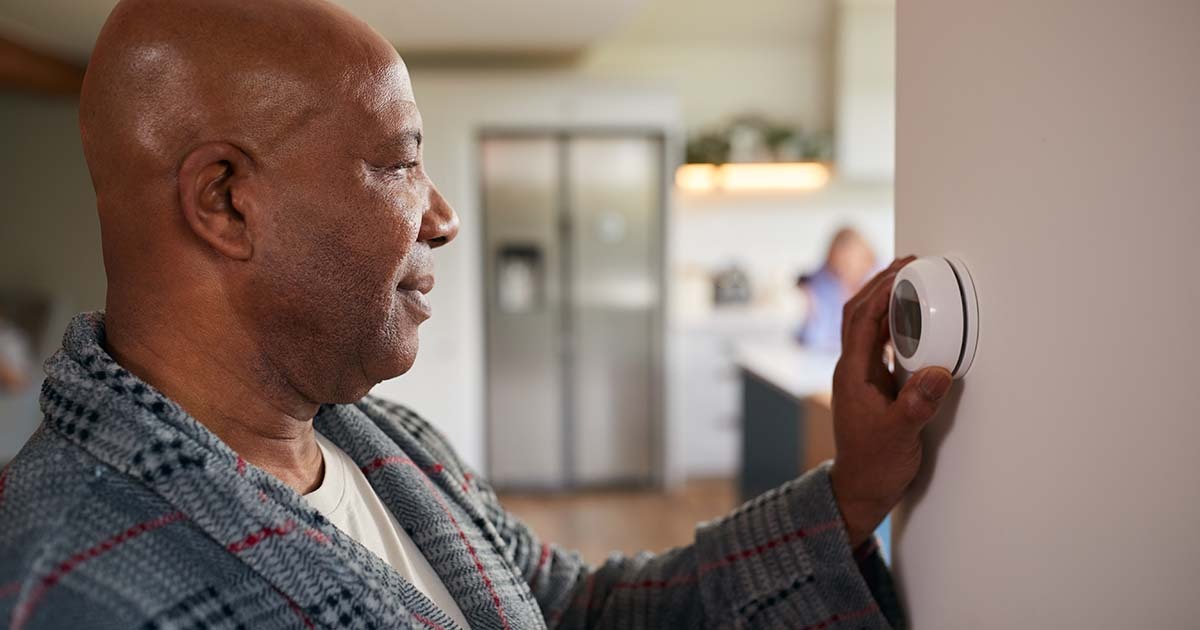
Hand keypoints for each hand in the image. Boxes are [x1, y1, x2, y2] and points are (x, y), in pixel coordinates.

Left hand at [829, 256, 953, 547]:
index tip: (904, 269)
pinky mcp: (872, 384)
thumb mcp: (900, 435)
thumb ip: (917, 405)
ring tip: (911, 280)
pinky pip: (880, 343)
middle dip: (880, 284)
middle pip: (859, 313)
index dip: (881, 291)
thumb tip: (938, 371)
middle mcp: (852, 369)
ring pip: (868, 326)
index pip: (861, 319)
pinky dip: (893, 324)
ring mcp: (861, 376)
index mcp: (852, 373)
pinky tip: (911, 320)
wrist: (860, 489)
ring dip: (886, 300)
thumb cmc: (874, 465)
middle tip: (908, 263)